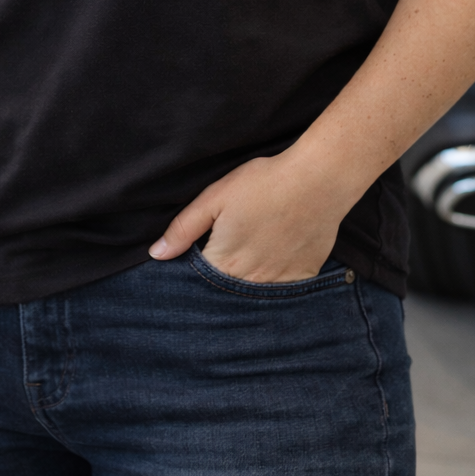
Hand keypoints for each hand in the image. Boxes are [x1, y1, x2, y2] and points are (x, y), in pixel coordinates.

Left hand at [148, 148, 346, 283]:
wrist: (317, 180)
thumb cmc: (263, 184)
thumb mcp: (215, 198)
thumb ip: (184, 228)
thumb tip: (157, 254)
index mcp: (224, 262)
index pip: (200, 282)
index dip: (195, 272)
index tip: (199, 257)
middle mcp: (250, 281)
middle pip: (226, 292)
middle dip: (220, 281)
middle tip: (229, 252)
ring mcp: (279, 282)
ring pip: (254, 294)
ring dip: (247, 283)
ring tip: (250, 256)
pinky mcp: (303, 276)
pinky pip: (283, 290)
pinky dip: (275, 282)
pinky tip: (274, 259)